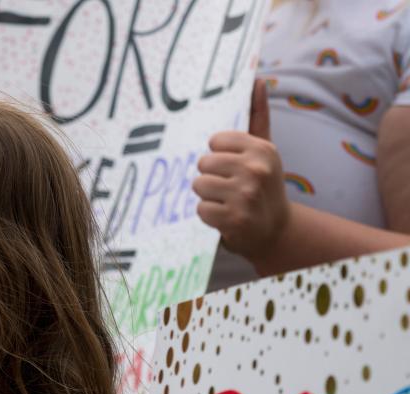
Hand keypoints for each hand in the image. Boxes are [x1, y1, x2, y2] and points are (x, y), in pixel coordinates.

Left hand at [193, 78, 290, 265]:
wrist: (277, 230)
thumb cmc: (264, 186)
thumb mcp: (265, 151)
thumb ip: (258, 116)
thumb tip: (258, 80)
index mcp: (262, 149)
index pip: (215, 141)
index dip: (217, 154)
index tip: (231, 166)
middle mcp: (255, 169)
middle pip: (203, 163)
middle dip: (210, 177)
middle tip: (228, 187)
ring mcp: (245, 195)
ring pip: (199, 186)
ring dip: (207, 197)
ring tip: (226, 201)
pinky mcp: (234, 219)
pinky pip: (200, 209)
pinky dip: (209, 216)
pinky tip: (225, 216)